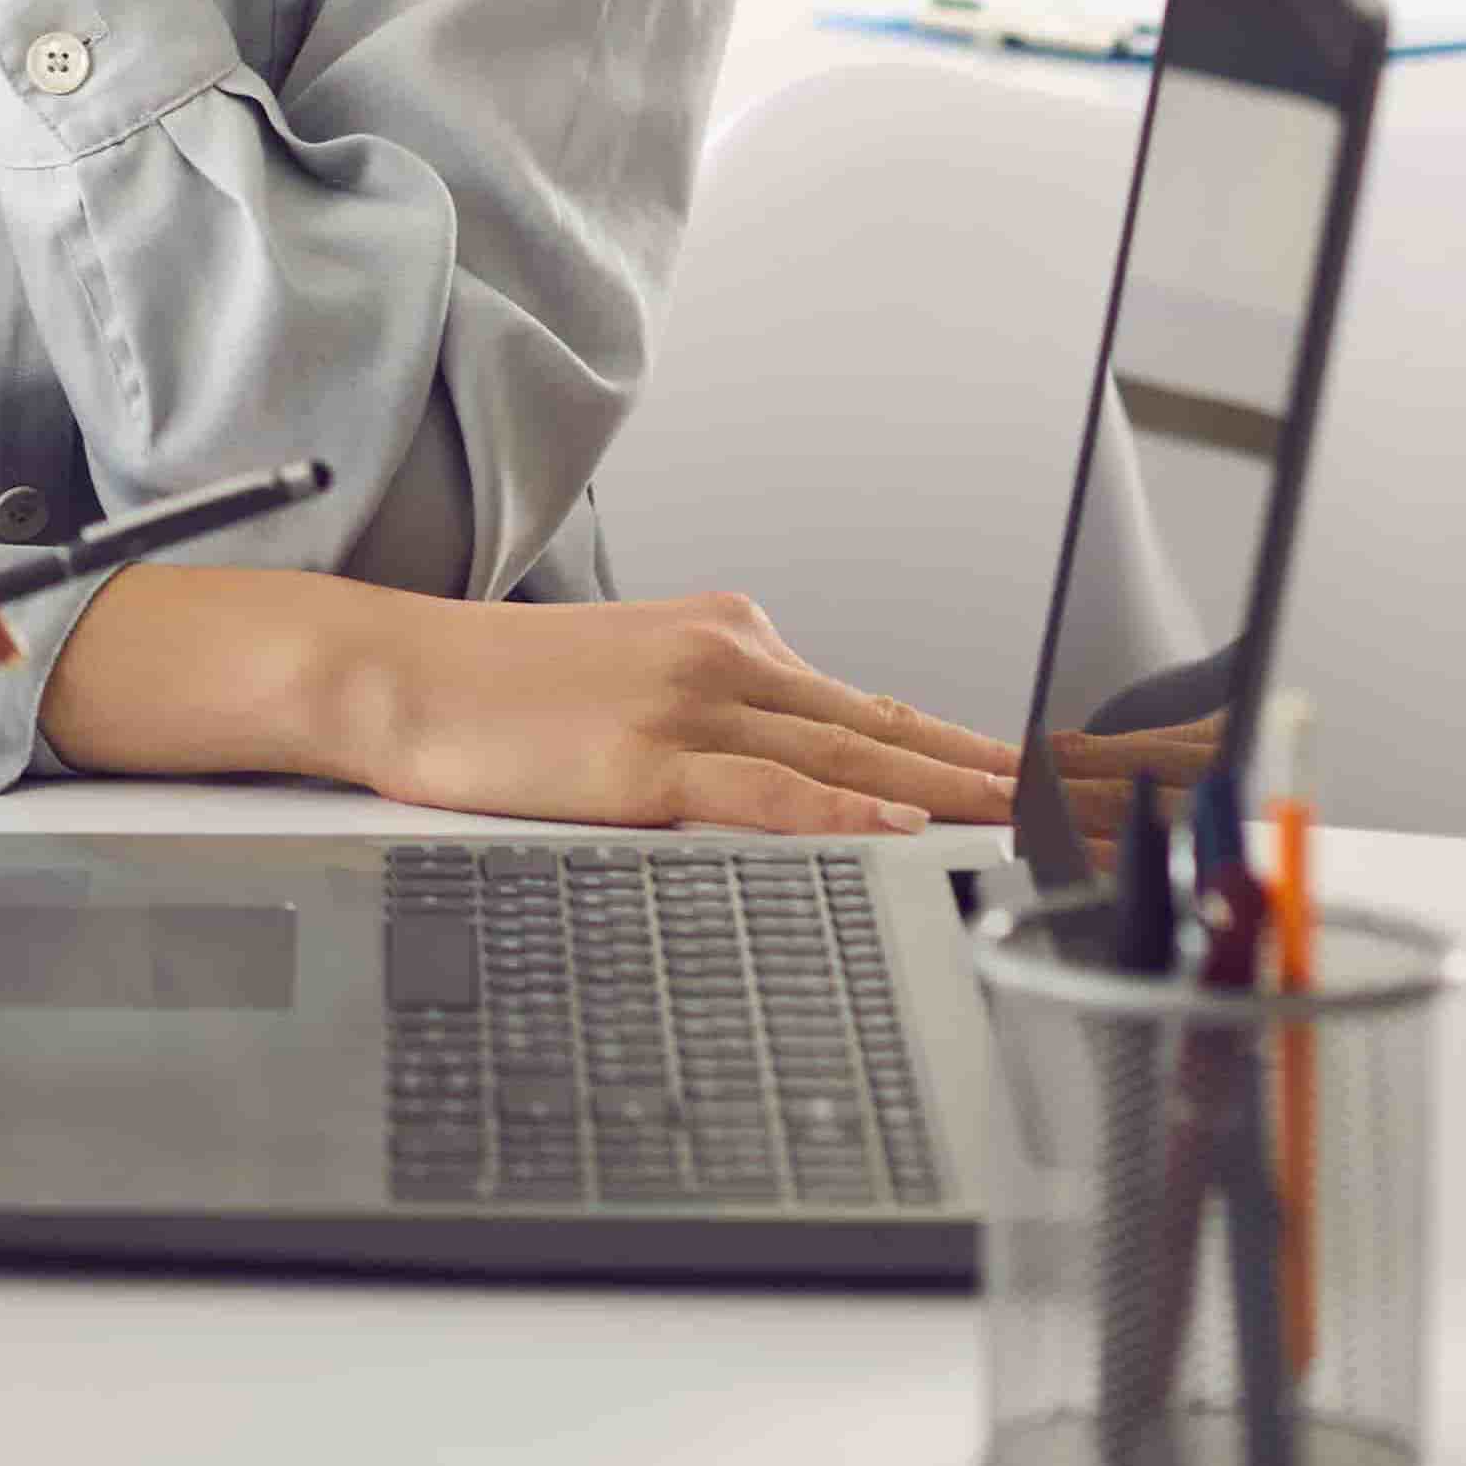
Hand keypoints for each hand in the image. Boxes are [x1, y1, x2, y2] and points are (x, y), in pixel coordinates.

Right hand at [335, 589, 1018, 836]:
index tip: (1027, 779)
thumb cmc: (493, 692)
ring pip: (848, 758)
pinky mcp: (647, 759)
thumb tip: (785, 776)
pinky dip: (843, 815)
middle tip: (1070, 806)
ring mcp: (689, 705)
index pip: (869, 703)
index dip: (959, 746)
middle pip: (885, 728)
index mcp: (724, 635)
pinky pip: (768, 792)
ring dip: (946, 796)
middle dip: (986, 772)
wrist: (394, 672)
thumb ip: (713, 720)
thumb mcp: (625, 683)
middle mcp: (724, 656)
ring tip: (1024, 825)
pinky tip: (897, 831)